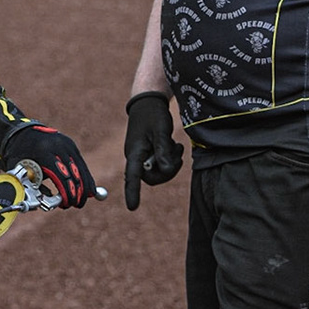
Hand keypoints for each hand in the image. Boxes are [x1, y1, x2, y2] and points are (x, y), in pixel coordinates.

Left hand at [3, 125, 94, 208]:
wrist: (21, 132)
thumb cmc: (18, 154)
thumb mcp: (20, 170)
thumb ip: (31, 186)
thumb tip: (45, 203)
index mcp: (43, 152)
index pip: (60, 175)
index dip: (66, 192)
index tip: (67, 204)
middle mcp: (58, 146)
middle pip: (73, 172)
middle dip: (77, 191)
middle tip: (77, 205)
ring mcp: (66, 144)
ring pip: (81, 168)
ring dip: (85, 185)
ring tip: (83, 200)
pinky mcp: (70, 144)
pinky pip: (81, 163)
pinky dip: (85, 176)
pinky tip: (89, 189)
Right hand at [123, 92, 182, 209]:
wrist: (149, 101)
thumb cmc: (153, 114)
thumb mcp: (160, 131)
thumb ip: (163, 151)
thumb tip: (166, 170)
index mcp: (135, 153)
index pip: (132, 176)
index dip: (132, 192)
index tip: (132, 207)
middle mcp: (136, 157)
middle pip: (152, 178)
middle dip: (168, 170)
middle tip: (177, 154)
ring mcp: (142, 156)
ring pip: (159, 172)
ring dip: (171, 163)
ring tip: (176, 146)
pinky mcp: (149, 153)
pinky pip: (161, 165)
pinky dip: (170, 158)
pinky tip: (174, 145)